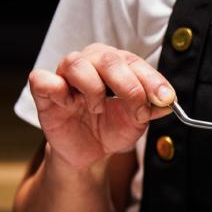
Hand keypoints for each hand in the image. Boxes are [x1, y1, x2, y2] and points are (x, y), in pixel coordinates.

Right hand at [28, 43, 175, 169]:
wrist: (90, 153)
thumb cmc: (112, 128)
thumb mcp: (137, 121)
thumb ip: (152, 109)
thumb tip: (168, 102)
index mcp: (116, 64)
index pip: (134, 62)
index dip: (152, 80)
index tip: (166, 98)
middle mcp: (91, 62)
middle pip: (108, 58)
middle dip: (129, 86)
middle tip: (137, 111)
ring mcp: (65, 75)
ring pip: (76, 63)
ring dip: (93, 89)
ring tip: (98, 109)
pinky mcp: (44, 91)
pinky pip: (43, 78)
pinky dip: (58, 90)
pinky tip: (70, 105)